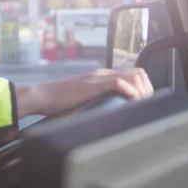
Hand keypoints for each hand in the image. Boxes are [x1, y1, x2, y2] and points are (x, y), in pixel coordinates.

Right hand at [15, 68, 153, 117]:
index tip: (141, 104)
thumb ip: (95, 100)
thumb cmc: (56, 102)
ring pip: (134, 76)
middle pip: (139, 73)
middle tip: (142, 106)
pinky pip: (120, 83)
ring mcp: (97, 77)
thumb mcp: (80, 99)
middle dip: (147, 90)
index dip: (143, 88)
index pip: (132, 74)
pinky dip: (131, 93)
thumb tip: (108, 114)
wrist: (41, 96)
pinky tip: (130, 102)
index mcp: (99, 76)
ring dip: (141, 92)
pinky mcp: (93, 84)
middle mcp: (101, 73)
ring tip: (138, 106)